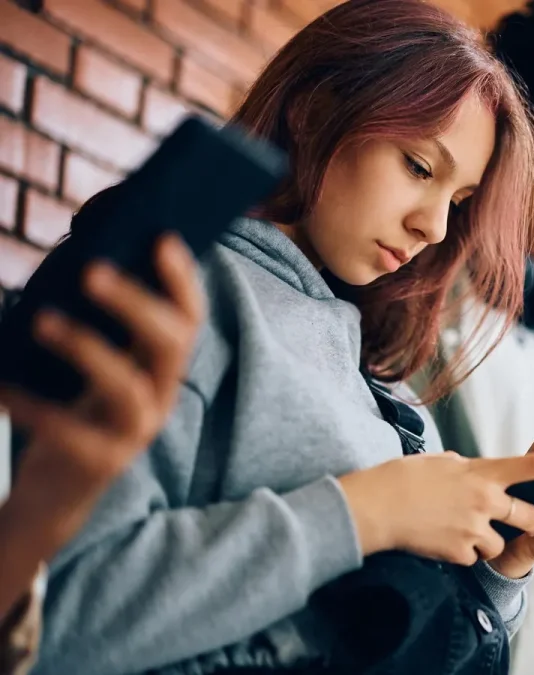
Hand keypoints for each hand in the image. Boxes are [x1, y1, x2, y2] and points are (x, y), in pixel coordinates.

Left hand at [0, 234, 203, 615]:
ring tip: (41, 319)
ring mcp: (135, 432)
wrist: (55, 494)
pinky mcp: (101, 462)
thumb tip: (79, 257)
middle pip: (169, 344)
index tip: (162, 238)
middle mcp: (160, 396)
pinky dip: (32, 405)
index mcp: (160, 368)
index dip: (182, 280)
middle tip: (91, 269)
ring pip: (126, 385)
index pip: (189, 318)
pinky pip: (69, 429)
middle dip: (135, 303)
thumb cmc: (69, 412)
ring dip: (86, 347)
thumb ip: (98, 324)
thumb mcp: (92, 366)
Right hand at [338, 449, 533, 564]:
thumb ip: (466, 468)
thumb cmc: (404, 478)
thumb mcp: (441, 462)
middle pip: (530, 515)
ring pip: (502, 542)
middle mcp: (485, 500)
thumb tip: (474, 470)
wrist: (376, 507)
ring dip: (490, 540)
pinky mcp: (460, 552)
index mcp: (483, 472)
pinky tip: (444, 542)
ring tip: (463, 531)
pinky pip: (475, 557)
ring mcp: (474, 528)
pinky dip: (465, 553)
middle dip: (531, 521)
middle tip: (523, 521)